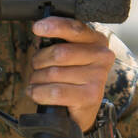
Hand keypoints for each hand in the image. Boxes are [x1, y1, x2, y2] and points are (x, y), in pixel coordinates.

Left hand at [25, 16, 115, 134]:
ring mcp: (98, 77)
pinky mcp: (90, 96)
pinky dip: (39, 93)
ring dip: (37, 79)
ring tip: (37, 83)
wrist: (83, 110)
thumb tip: (40, 29)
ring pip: (53, 73)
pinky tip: (36, 93)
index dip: (54, 27)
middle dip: (39, 61)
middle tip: (36, 68)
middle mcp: (102, 56)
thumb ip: (61, 41)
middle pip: (59, 53)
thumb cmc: (73, 78)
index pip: (74, 29)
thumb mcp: (71, 55)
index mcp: (97, 40)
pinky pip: (56, 92)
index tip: (38, 28)